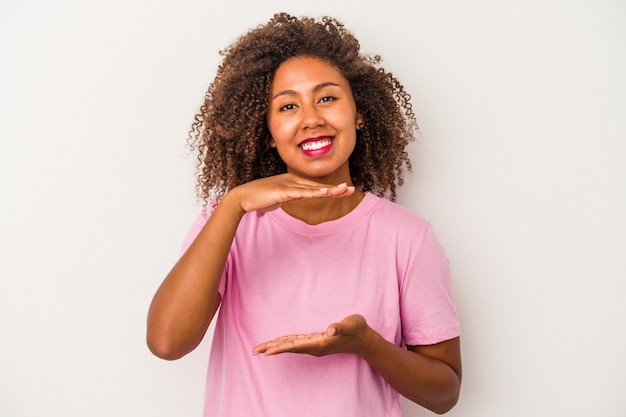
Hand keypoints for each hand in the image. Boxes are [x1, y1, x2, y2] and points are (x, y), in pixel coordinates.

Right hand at [230, 173, 354, 213]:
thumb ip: (291, 196)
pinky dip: (314, 193)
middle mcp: (292, 181)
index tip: (344, 190)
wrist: (243, 198)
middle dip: (335, 188)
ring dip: (329, 190)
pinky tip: (324, 193)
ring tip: (344, 190)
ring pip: (313, 188)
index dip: (330, 189)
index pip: (314, 187)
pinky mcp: (283, 192)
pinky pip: (301, 193)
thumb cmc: (259, 198)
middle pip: (317, 186)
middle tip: (351, 189)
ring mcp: (288, 185)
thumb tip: (301, 197)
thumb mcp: (280, 198)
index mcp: (292, 182)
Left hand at [252, 314, 371, 356]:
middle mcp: (315, 347)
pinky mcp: (315, 342)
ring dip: (275, 347)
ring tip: (260, 348)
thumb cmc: (358, 330)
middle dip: (272, 349)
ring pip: (291, 347)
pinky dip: (285, 343)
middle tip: (254, 351)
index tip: (267, 352)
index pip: (297, 346)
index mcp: (321, 342)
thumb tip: (330, 330)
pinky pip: (296, 344)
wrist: (364, 340)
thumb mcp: (352, 324)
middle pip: (289, 348)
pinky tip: (277, 342)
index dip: (281, 348)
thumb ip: (341, 326)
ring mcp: (315, 346)